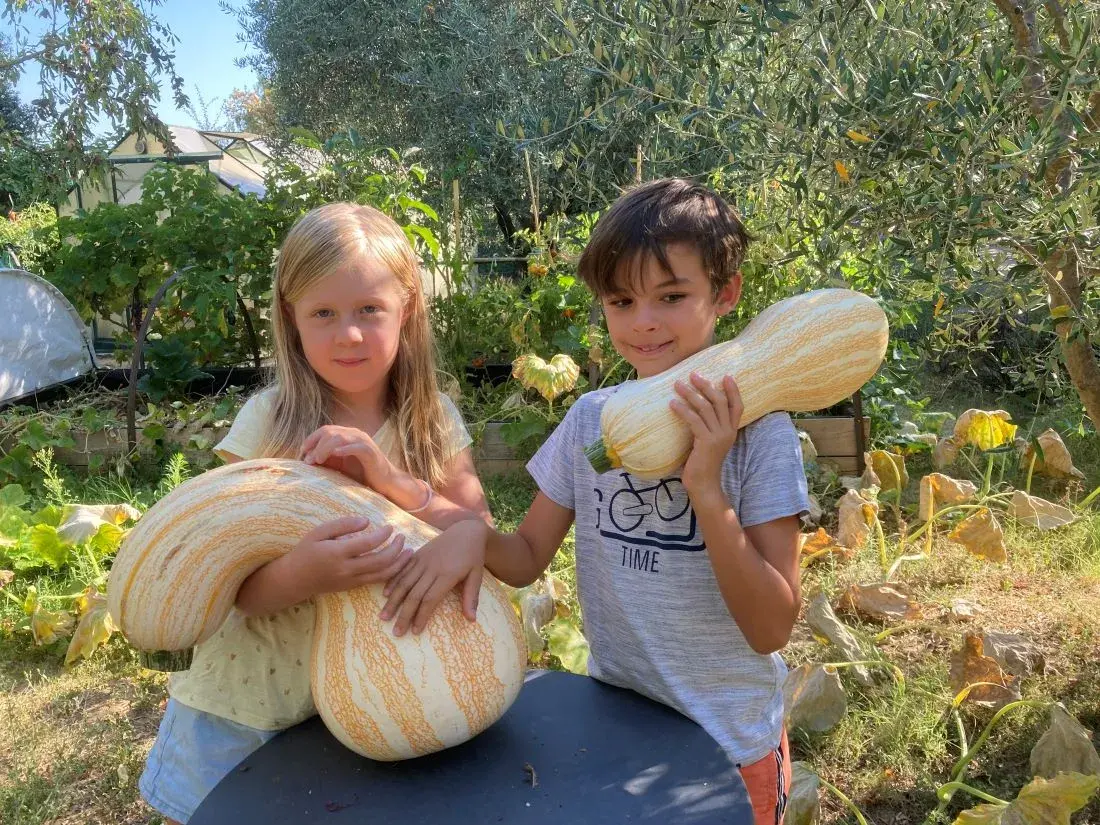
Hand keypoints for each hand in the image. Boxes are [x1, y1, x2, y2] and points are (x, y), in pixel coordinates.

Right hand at [287, 516, 410, 596]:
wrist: (295, 580)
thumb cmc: (306, 551)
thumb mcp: (319, 532)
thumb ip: (343, 525)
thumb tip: (367, 521)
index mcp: (337, 553)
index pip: (368, 544)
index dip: (383, 535)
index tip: (390, 526)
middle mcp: (346, 569)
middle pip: (380, 562)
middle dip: (396, 549)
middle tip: (402, 537)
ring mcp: (350, 581)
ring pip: (382, 575)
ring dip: (399, 564)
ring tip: (409, 552)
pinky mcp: (352, 587)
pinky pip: (376, 582)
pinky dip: (390, 573)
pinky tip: (397, 563)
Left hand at [301, 425, 392, 489]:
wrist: (385, 482)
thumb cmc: (361, 473)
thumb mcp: (339, 465)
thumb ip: (325, 459)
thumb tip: (306, 460)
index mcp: (347, 434)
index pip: (325, 430)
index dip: (311, 440)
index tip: (302, 454)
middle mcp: (354, 434)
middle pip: (329, 431)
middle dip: (315, 444)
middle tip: (308, 461)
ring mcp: (363, 441)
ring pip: (340, 437)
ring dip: (325, 448)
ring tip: (318, 460)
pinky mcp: (370, 451)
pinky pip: (356, 447)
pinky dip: (344, 449)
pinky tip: (335, 454)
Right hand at [379, 519, 488, 636]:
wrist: (466, 530)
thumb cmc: (473, 555)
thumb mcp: (477, 575)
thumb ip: (472, 597)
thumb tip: (471, 619)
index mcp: (447, 574)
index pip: (430, 599)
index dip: (421, 616)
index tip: (415, 631)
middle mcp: (431, 567)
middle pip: (414, 594)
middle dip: (404, 614)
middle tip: (396, 632)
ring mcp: (422, 559)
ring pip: (404, 582)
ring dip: (393, 601)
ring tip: (384, 617)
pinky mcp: (417, 554)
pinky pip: (402, 569)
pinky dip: (392, 582)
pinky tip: (385, 595)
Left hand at [669, 372, 742, 501]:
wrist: (704, 484)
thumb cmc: (703, 462)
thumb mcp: (709, 441)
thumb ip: (709, 426)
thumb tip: (696, 408)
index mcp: (731, 431)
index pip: (738, 406)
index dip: (734, 391)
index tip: (727, 376)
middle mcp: (728, 432)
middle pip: (720, 402)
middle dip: (706, 385)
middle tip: (693, 374)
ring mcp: (718, 437)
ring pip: (705, 408)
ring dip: (690, 394)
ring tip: (677, 384)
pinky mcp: (706, 442)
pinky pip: (694, 420)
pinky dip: (682, 410)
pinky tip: (672, 403)